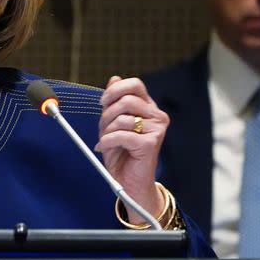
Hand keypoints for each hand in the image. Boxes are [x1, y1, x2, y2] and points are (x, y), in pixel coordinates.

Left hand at [95, 75, 168, 222]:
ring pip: (122, 118)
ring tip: (106, 141)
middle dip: (107, 114)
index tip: (103, 102)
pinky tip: (103, 148)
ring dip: (106, 130)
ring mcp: (156, 130)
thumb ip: (114, 103)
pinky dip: (106, 142)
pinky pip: (120, 135)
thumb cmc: (122, 153)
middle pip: (126, 99)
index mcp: (149, 108)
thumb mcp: (112, 123)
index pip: (135, 84)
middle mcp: (157, 116)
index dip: (115, 90)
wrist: (129, 182)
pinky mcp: (150, 144)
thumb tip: (114, 78)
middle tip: (103, 127)